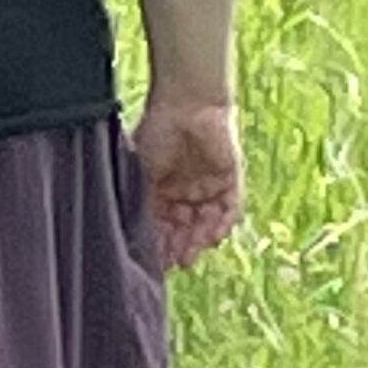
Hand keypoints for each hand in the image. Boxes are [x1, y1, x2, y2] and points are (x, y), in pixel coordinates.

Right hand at [131, 91, 243, 270]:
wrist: (186, 103)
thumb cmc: (157, 131)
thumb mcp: (143, 171)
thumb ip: (143, 200)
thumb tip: (135, 231)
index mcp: (165, 189)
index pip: (163, 224)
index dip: (159, 242)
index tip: (153, 260)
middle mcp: (189, 192)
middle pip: (186, 228)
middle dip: (180, 246)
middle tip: (173, 263)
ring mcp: (211, 187)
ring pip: (207, 223)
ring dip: (198, 240)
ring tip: (189, 256)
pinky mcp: (232, 181)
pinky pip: (230, 210)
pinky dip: (221, 225)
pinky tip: (211, 238)